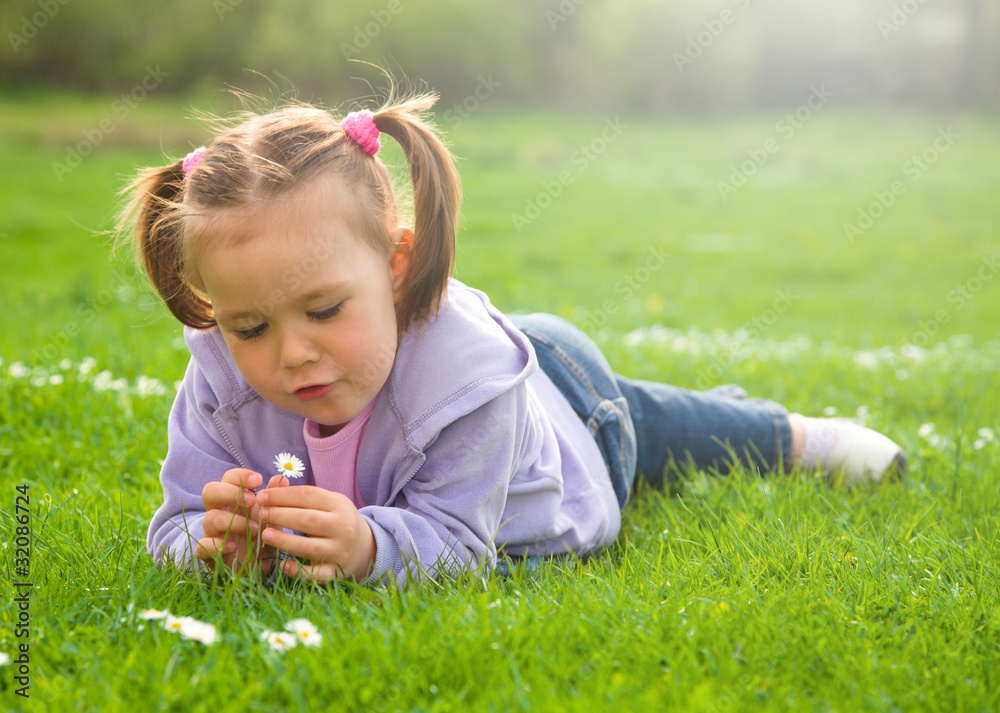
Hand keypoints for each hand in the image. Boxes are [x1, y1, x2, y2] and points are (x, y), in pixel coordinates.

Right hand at [196, 468, 276, 577]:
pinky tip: (233, 546)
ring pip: (210, 518)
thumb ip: (274, 499)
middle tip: (251, 501)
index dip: (240, 475)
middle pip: (210, 491)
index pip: (228, 478)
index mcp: (233, 499)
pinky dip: (217, 545)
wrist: (258, 569)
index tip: (259, 480)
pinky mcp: (208, 553)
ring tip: (256, 529)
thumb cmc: (262, 537)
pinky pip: (202, 546)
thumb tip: (281, 478)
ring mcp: (211, 532)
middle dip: (230, 493)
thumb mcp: (272, 518)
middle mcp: (219, 512)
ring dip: (234, 521)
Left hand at [256, 486, 376, 583]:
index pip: (308, 496)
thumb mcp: (326, 502)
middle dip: (281, 515)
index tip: (262, 496)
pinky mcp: (336, 571)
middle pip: (309, 520)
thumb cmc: (336, 520)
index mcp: (339, 505)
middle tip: (260, 513)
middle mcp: (343, 527)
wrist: (364, 547)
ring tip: (265, 534)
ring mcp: (340, 551)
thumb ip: (301, 496)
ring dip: (285, 541)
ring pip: (310, 547)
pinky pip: (316, 574)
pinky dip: (298, 571)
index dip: (283, 495)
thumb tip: (273, 483)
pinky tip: (283, 565)